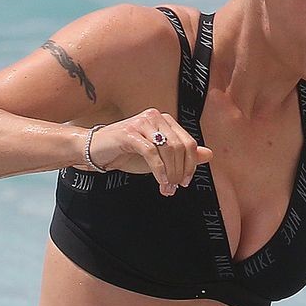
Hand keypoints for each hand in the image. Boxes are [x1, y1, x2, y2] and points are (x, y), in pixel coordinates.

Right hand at [92, 108, 212, 195]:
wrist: (96, 151)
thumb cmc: (128, 153)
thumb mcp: (160, 157)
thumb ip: (184, 155)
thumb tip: (209, 154)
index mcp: (165, 120)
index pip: (189, 143)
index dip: (191, 165)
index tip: (186, 182)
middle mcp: (155, 117)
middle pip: (181, 147)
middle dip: (180, 171)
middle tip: (175, 187)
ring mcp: (142, 123)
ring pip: (168, 150)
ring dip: (170, 173)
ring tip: (167, 187)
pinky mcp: (129, 133)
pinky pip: (152, 153)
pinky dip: (159, 170)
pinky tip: (161, 182)